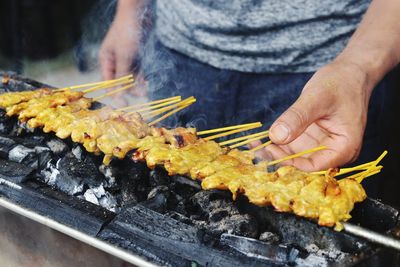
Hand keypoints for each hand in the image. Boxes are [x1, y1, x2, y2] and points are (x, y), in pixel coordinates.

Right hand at [99, 10, 145, 105]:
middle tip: (142, 95)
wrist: (140, 14)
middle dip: (130, 89)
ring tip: (147, 90)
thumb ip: (122, 75)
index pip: (108, 82)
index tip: (124, 104)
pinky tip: (147, 83)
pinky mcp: (137, 57)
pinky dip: (142, 78)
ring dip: (138, 84)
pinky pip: (138, 72)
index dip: (115, 93)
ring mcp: (126, 59)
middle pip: (121, 82)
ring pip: (131, 78)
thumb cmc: (128, 33)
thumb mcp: (124, 56)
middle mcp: (114, 61)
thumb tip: (119, 94)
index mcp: (106, 60)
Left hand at [257, 59, 372, 170]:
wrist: (349, 72)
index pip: (314, 166)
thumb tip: (276, 137)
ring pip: (293, 157)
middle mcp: (333, 152)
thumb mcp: (316, 98)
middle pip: (302, 164)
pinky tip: (258, 140)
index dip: (290, 163)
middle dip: (278, 159)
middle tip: (254, 152)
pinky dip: (276, 144)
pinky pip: (291, 146)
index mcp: (344, 147)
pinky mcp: (310, 140)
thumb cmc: (340, 83)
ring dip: (273, 153)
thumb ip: (297, 118)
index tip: (268, 153)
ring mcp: (320, 146)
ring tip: (252, 146)